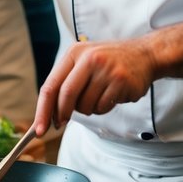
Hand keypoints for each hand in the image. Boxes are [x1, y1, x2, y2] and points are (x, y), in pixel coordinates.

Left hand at [33, 36, 157, 135]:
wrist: (144, 54)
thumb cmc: (109, 62)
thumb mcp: (85, 61)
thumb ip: (67, 82)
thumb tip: (50, 114)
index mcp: (75, 53)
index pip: (51, 85)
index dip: (42, 109)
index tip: (38, 129)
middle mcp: (89, 58)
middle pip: (66, 96)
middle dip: (61, 114)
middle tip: (61, 124)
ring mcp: (106, 69)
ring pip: (85, 105)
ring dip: (88, 109)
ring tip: (99, 95)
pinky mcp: (121, 81)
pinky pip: (103, 107)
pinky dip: (103, 107)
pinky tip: (112, 94)